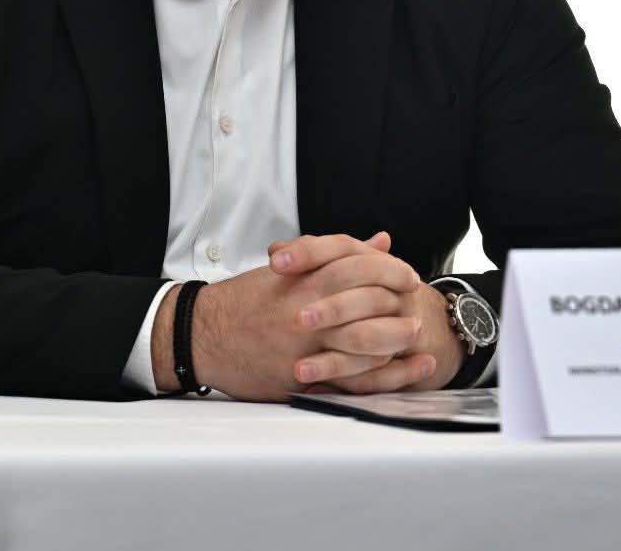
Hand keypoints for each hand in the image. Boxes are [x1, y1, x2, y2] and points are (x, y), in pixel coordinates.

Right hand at [152, 232, 429, 401]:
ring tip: (415, 342)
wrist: (201, 334)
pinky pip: (347, 380)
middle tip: (418, 310)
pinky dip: (378, 377)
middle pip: (367, 306)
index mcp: (303, 279)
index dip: (389, 271)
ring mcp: (302, 345)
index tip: (407, 276)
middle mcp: (305, 310)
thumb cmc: (246, 300)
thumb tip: (381, 241)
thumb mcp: (288, 268)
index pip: (357, 267)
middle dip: (398, 309)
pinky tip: (400, 373)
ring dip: (394, 343)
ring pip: (361, 346)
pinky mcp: (297, 376)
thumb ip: (337, 254)